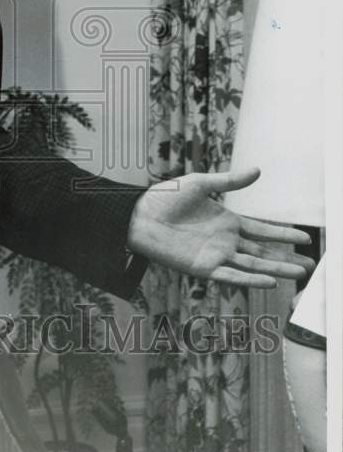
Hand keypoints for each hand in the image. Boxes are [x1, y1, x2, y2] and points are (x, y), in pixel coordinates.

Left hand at [127, 166, 314, 287]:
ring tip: (299, 273)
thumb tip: (258, 171)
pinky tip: (269, 281)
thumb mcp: (201, 183)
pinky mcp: (202, 268)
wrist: (139, 214)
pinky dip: (249, 280)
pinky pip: (230, 276)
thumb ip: (229, 181)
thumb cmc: (166, 197)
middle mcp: (225, 241)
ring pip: (252, 266)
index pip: (261, 231)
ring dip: (276, 269)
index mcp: (227, 221)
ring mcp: (215, 255)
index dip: (283, 234)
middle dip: (287, 257)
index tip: (305, 238)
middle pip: (262, 252)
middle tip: (312, 264)